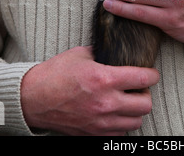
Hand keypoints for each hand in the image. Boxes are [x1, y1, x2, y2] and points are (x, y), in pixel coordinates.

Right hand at [20, 46, 158, 135]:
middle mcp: (106, 103)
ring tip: (126, 101)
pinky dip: (121, 124)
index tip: (150, 73)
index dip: (152, 75)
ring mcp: (100, 122)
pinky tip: (114, 114)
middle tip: (138, 88)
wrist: (32, 98)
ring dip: (135, 111)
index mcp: (104, 79)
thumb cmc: (54, 74)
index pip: (144, 79)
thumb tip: (118, 49)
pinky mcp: (93, 134)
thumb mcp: (80, 54)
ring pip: (136, 122)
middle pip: (146, 104)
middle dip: (146, 94)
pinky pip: (120, 134)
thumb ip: (103, 52)